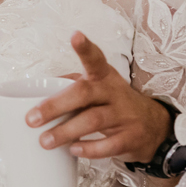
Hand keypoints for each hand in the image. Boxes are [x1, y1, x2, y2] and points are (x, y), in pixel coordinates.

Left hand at [25, 32, 171, 162]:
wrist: (154, 126)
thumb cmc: (113, 103)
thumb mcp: (98, 88)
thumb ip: (71, 86)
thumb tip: (35, 91)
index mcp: (103, 76)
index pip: (95, 58)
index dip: (85, 48)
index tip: (75, 36)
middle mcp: (114, 92)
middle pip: (84, 93)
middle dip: (55, 106)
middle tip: (31, 119)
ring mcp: (124, 115)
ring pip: (93, 120)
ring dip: (66, 132)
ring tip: (45, 141)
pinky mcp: (130, 138)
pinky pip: (108, 145)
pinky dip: (89, 149)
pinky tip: (74, 150)